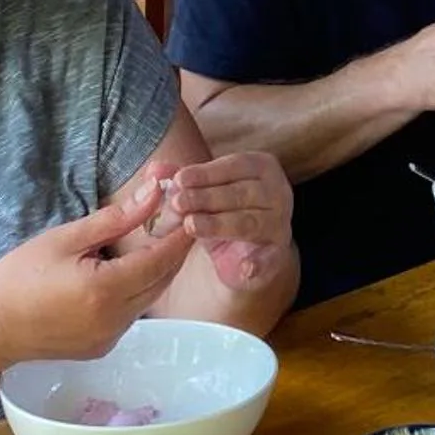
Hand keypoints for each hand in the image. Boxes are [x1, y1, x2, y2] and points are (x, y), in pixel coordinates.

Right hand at [0, 183, 191, 367]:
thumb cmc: (20, 275)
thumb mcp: (67, 238)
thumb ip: (117, 218)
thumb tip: (156, 191)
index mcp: (106, 290)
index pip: (162, 258)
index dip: (179, 233)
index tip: (188, 208)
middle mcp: (115, 320)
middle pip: (162, 279)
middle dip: (173, 247)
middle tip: (174, 216)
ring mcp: (110, 338)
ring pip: (150, 297)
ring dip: (156, 268)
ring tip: (151, 236)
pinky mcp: (103, 347)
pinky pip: (133, 313)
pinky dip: (138, 288)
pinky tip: (125, 268)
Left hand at [153, 150, 293, 290]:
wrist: (240, 250)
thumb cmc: (218, 210)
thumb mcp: (198, 192)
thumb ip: (178, 180)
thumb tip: (156, 170)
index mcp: (260, 167)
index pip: (234, 166)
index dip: (205, 173)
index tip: (178, 180)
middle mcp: (277, 192)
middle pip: (240, 193)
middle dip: (206, 198)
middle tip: (177, 203)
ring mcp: (279, 224)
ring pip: (248, 223)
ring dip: (218, 224)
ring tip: (190, 225)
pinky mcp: (276, 254)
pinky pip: (270, 259)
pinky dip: (258, 264)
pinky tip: (245, 268)